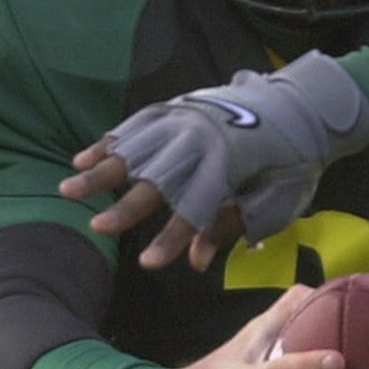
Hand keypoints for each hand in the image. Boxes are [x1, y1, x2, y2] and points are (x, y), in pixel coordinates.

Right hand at [61, 53, 368, 271]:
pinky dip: (108, 143)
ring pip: (134, 149)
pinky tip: (82, 158)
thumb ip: (232, 229)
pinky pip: (134, 126)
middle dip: (127, 208)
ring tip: (67, 190)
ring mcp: (184, 122)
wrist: (300, 103)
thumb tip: (197, 263)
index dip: (171, 241)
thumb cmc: (291, 163)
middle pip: (156, 180)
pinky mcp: (175, 109)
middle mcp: (201, 143)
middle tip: (98, 229)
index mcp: (230, 169)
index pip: (194, 212)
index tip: (148, 265)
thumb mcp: (275, 202)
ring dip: (100, 172)